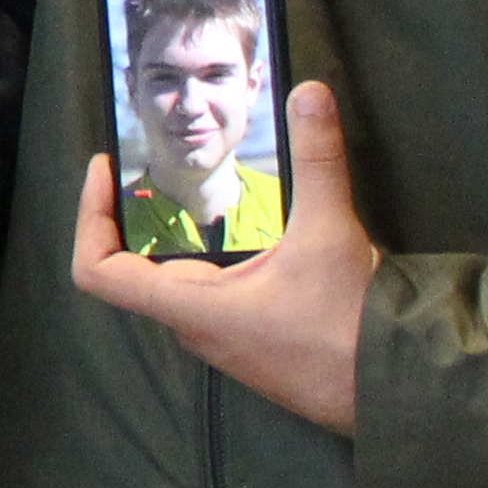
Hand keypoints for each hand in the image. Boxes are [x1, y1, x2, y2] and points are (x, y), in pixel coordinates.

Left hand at [69, 82, 377, 432]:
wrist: (398, 393)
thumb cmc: (350, 329)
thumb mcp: (330, 233)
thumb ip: (317, 160)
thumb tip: (308, 94)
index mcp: (191, 307)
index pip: (99, 272)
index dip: (90, 216)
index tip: (106, 170)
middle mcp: (196, 326)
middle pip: (136, 267)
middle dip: (141, 212)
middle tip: (155, 162)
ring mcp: (224, 338)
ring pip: (180, 279)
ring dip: (180, 234)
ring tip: (199, 184)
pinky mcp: (253, 340)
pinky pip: (215, 293)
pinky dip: (215, 255)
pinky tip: (249, 229)